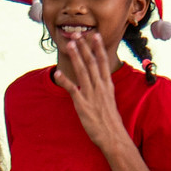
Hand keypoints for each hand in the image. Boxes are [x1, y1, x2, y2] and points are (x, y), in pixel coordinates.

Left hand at [56, 30, 128, 153]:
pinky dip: (65, 80)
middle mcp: (100, 87)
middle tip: (78, 34)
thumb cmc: (110, 121)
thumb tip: (99, 84)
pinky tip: (58, 72)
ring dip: (75, 57)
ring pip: (82, 71)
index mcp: (107, 85)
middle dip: (84, 47)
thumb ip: (103, 90)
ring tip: (69, 45)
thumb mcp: (109, 101)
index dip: (98, 48)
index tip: (95, 35)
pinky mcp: (82, 105)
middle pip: (91, 62)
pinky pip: (72, 89)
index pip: (103, 62)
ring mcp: (91, 95)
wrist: (112, 136)